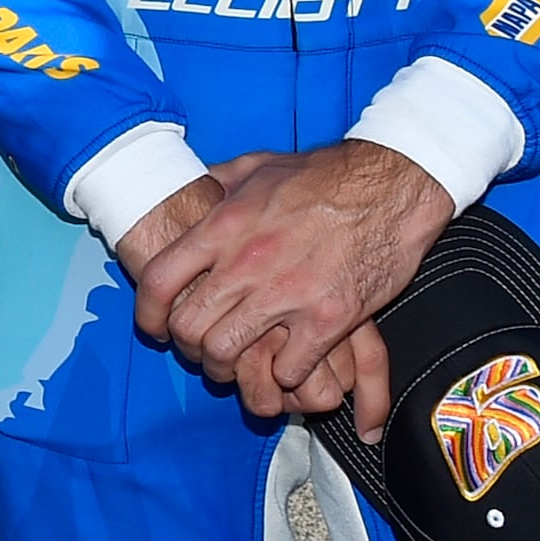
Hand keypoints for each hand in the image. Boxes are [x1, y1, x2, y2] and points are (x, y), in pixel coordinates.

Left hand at [127, 141, 454, 426]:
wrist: (390, 188)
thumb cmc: (324, 176)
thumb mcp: (257, 166)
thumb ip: (218, 180)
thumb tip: (192, 185)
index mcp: (223, 225)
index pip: (160, 281)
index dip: (149, 314)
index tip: (156, 329)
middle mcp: (247, 262)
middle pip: (190, 328)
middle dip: (191, 349)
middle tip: (204, 351)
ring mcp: (287, 294)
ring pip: (230, 354)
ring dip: (232, 367)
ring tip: (243, 364)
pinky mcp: (329, 318)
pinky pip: (289, 368)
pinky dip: (285, 374)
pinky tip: (290, 363)